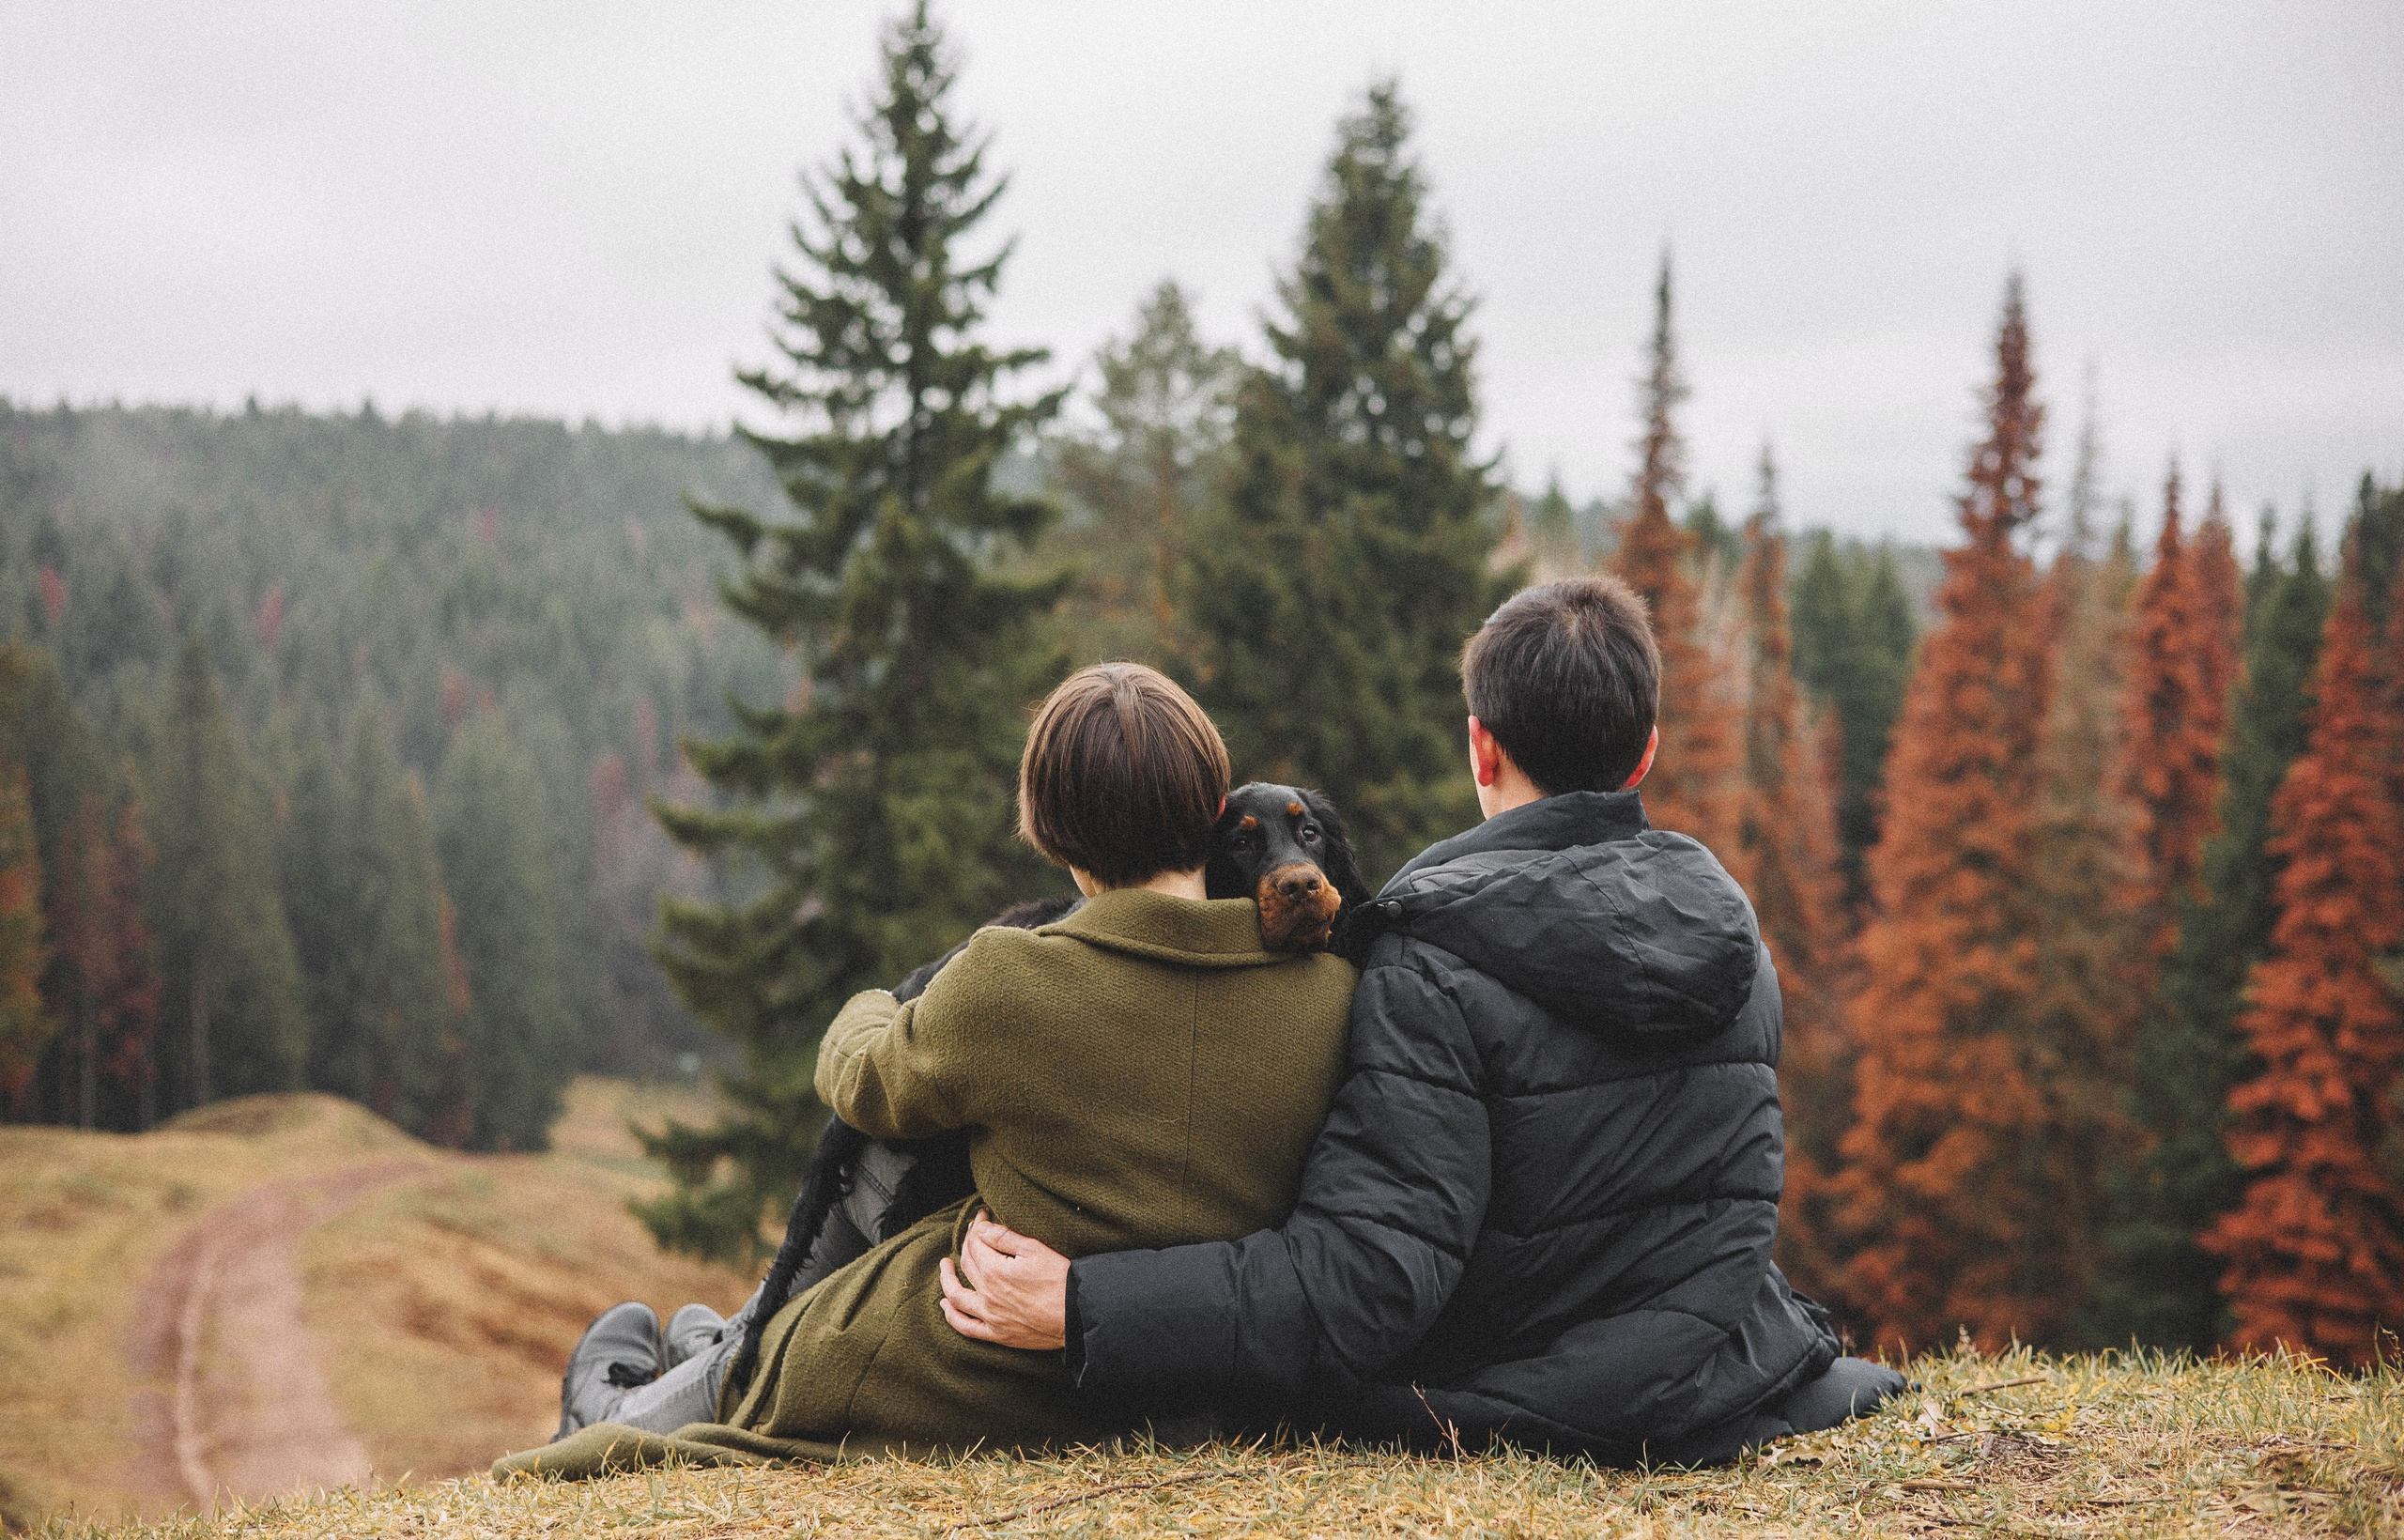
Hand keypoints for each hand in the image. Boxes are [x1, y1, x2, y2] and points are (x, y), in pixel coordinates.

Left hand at [939, 1211, 1068, 1350]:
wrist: (1077, 1315)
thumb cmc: (1060, 1279)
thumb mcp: (1034, 1249)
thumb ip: (1004, 1237)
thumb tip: (982, 1228)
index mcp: (995, 1270)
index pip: (976, 1243)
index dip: (977, 1226)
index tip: (982, 1216)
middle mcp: (987, 1294)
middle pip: (966, 1265)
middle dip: (966, 1244)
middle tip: (971, 1234)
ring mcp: (990, 1316)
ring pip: (956, 1297)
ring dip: (947, 1280)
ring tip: (945, 1267)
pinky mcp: (997, 1334)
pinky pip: (966, 1327)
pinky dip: (952, 1316)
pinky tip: (947, 1306)